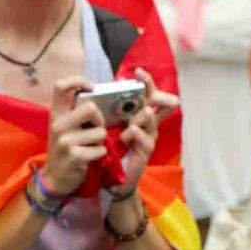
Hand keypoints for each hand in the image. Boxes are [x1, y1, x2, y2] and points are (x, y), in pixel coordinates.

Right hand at [43, 75, 106, 195]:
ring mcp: (65, 140)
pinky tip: (91, 158)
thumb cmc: (66, 149)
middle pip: (90, 107)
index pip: (61, 86)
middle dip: (100, 119)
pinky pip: (100, 150)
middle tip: (97, 129)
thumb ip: (76, 112)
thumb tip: (98, 94)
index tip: (92, 87)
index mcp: (56, 113)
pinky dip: (101, 154)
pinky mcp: (74, 155)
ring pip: (100, 131)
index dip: (78, 81)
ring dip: (101, 141)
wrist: (56, 178)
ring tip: (92, 146)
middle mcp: (58, 124)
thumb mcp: (65, 127)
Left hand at [112, 67, 179, 190]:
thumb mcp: (104, 125)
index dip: (145, 82)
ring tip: (130, 119)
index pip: (145, 93)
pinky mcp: (146, 149)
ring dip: (140, 115)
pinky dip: (136, 134)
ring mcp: (148, 135)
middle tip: (142, 81)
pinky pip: (145, 138)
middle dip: (151, 90)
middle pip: (157, 101)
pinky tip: (127, 135)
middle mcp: (145, 122)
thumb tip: (93, 90)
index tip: (137, 72)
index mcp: (135, 113)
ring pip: (150, 117)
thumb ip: (103, 110)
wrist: (108, 177)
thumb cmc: (107, 148)